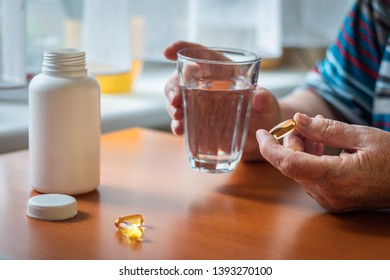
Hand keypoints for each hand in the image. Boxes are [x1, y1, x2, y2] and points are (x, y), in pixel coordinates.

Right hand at [164, 40, 281, 160]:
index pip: (200, 54)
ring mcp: (200, 104)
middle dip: (173, 88)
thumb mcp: (268, 105)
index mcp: (223, 71)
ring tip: (177, 118)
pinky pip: (182, 120)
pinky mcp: (198, 122)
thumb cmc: (265, 113)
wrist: (262, 135)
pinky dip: (178, 125)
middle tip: (175, 101)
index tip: (167, 52)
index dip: (182, 48)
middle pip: (182, 78)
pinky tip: (179, 130)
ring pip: (177, 99)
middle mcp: (207, 85)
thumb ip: (265, 100)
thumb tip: (260, 96)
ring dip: (172, 107)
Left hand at [256, 112, 389, 211]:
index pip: (288, 163)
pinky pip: (310, 178)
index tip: (260, 132)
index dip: (270, 147)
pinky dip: (309, 160)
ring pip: (299, 171)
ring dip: (300, 150)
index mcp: (334, 178)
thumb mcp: (362, 136)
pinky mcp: (333, 200)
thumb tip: (297, 120)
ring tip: (315, 132)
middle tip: (301, 124)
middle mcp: (327, 194)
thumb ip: (326, 129)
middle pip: (292, 165)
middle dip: (290, 143)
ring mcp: (330, 201)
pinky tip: (321, 146)